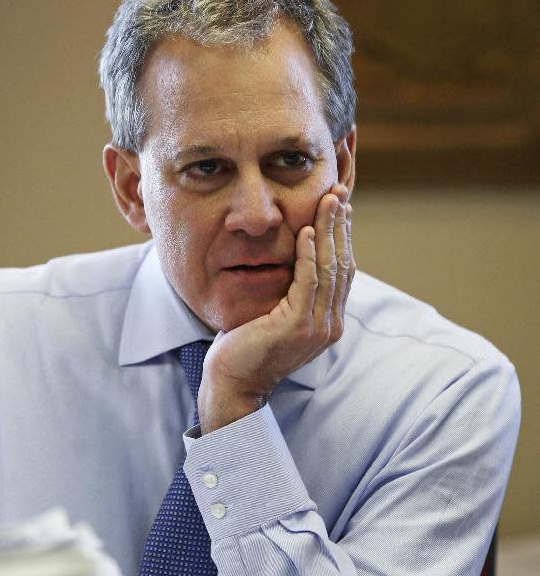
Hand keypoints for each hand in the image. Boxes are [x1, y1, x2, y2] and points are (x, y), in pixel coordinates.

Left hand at [197, 184, 354, 433]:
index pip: (342, 270)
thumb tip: (298, 262)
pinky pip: (307, 282)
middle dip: (340, 226)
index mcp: (328, 320)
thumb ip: (293, 293)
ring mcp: (317, 327)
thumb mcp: (277, 314)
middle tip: (338, 194)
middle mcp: (330, 324)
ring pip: (328, 269)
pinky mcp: (297, 326)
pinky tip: (306, 231)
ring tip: (327, 203)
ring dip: (328, 232)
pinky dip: (307, 254)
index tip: (340, 207)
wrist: (233, 381)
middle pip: (341, 264)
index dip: (342, 237)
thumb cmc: (247, 346)